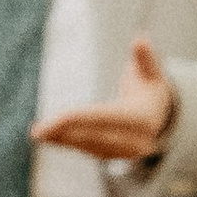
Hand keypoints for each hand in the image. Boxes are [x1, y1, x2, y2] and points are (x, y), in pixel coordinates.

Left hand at [35, 33, 175, 163]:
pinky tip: (49, 137)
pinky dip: (68, 143)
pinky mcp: (114, 156)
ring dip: (62, 140)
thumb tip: (140, 40)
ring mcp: (125, 152)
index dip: (79, 119)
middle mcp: (135, 141)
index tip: (57, 119)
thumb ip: (145, 58)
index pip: (105, 118)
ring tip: (38, 134)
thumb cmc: (150, 88)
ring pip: (88, 146)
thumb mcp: (152, 72)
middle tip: (37, 133)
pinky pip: (87, 150)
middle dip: (64, 133)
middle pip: (93, 136)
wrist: (160, 117)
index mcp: (141, 119)